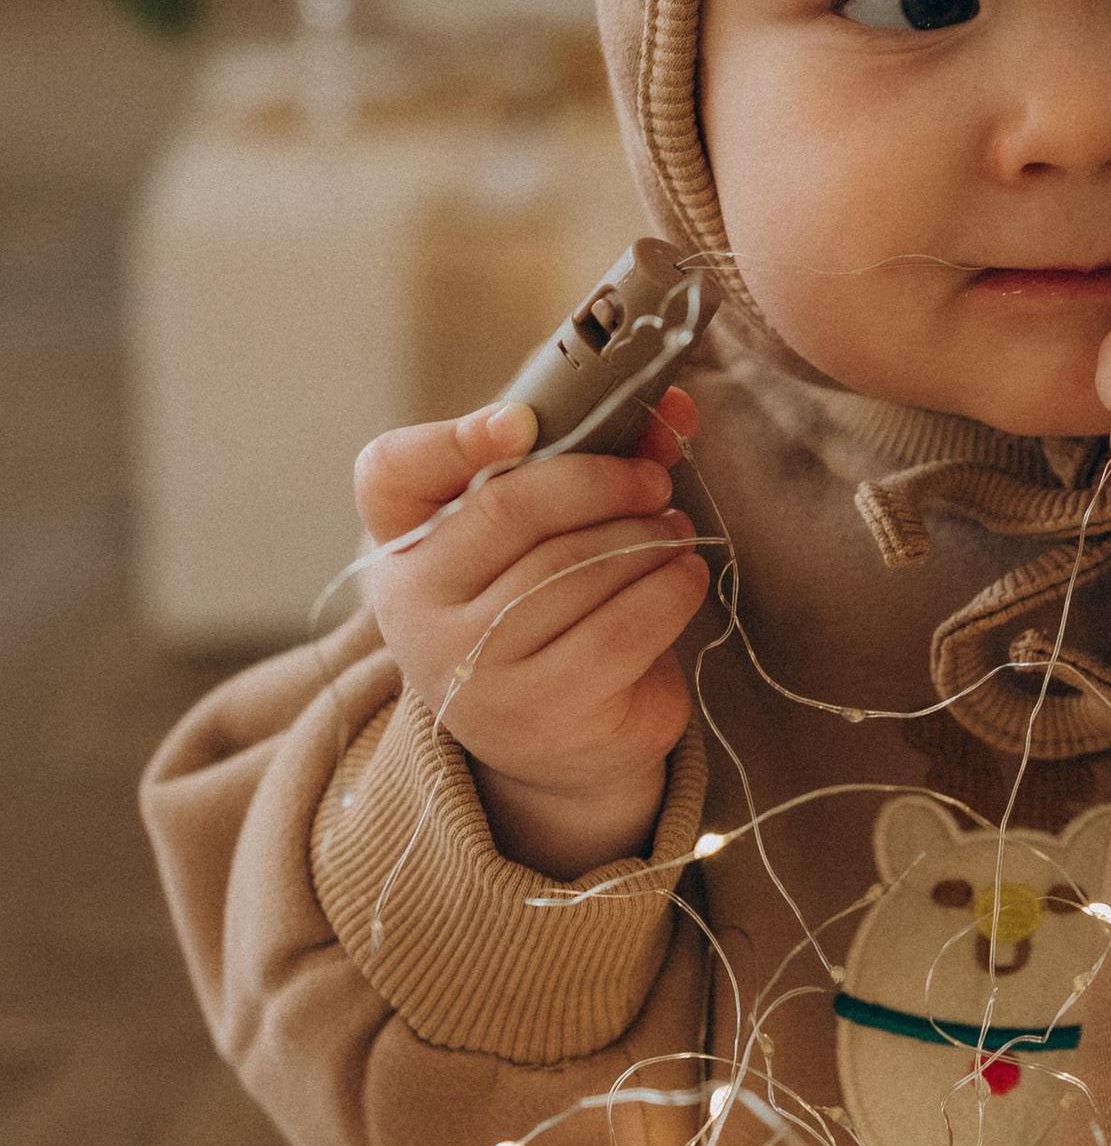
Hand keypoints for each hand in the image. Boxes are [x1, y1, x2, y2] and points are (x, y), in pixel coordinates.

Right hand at [356, 390, 707, 879]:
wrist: (560, 733)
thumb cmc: (551, 602)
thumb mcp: (550, 526)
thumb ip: (595, 454)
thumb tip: (673, 412)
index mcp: (403, 543)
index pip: (392, 474)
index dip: (452, 440)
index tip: (521, 422)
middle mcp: (416, 609)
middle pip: (509, 510)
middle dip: (601, 482)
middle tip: (654, 482)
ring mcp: (470, 668)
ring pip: (574, 568)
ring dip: (646, 536)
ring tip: (673, 531)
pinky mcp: (538, 714)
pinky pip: (619, 628)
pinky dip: (669, 590)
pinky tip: (683, 577)